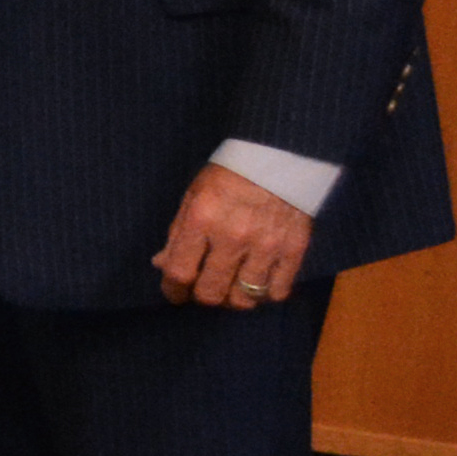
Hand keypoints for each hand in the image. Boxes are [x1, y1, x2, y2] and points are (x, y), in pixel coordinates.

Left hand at [154, 164, 314, 309]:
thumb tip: (162, 265)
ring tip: (230, 288)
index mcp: (202, 220)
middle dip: (202, 297)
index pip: (180, 272)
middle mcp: (233, 237)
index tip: (174, 293)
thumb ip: (178, 233)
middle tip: (203, 290)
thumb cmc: (229, 174)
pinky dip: (265, 294)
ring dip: (233, 299)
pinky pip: (277, 292)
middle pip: (211, 293)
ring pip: (244, 299)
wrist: (281, 155)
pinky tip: (258, 283)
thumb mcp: (194, 196)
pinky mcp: (294, 250)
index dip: (173, 290)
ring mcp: (266, 246)